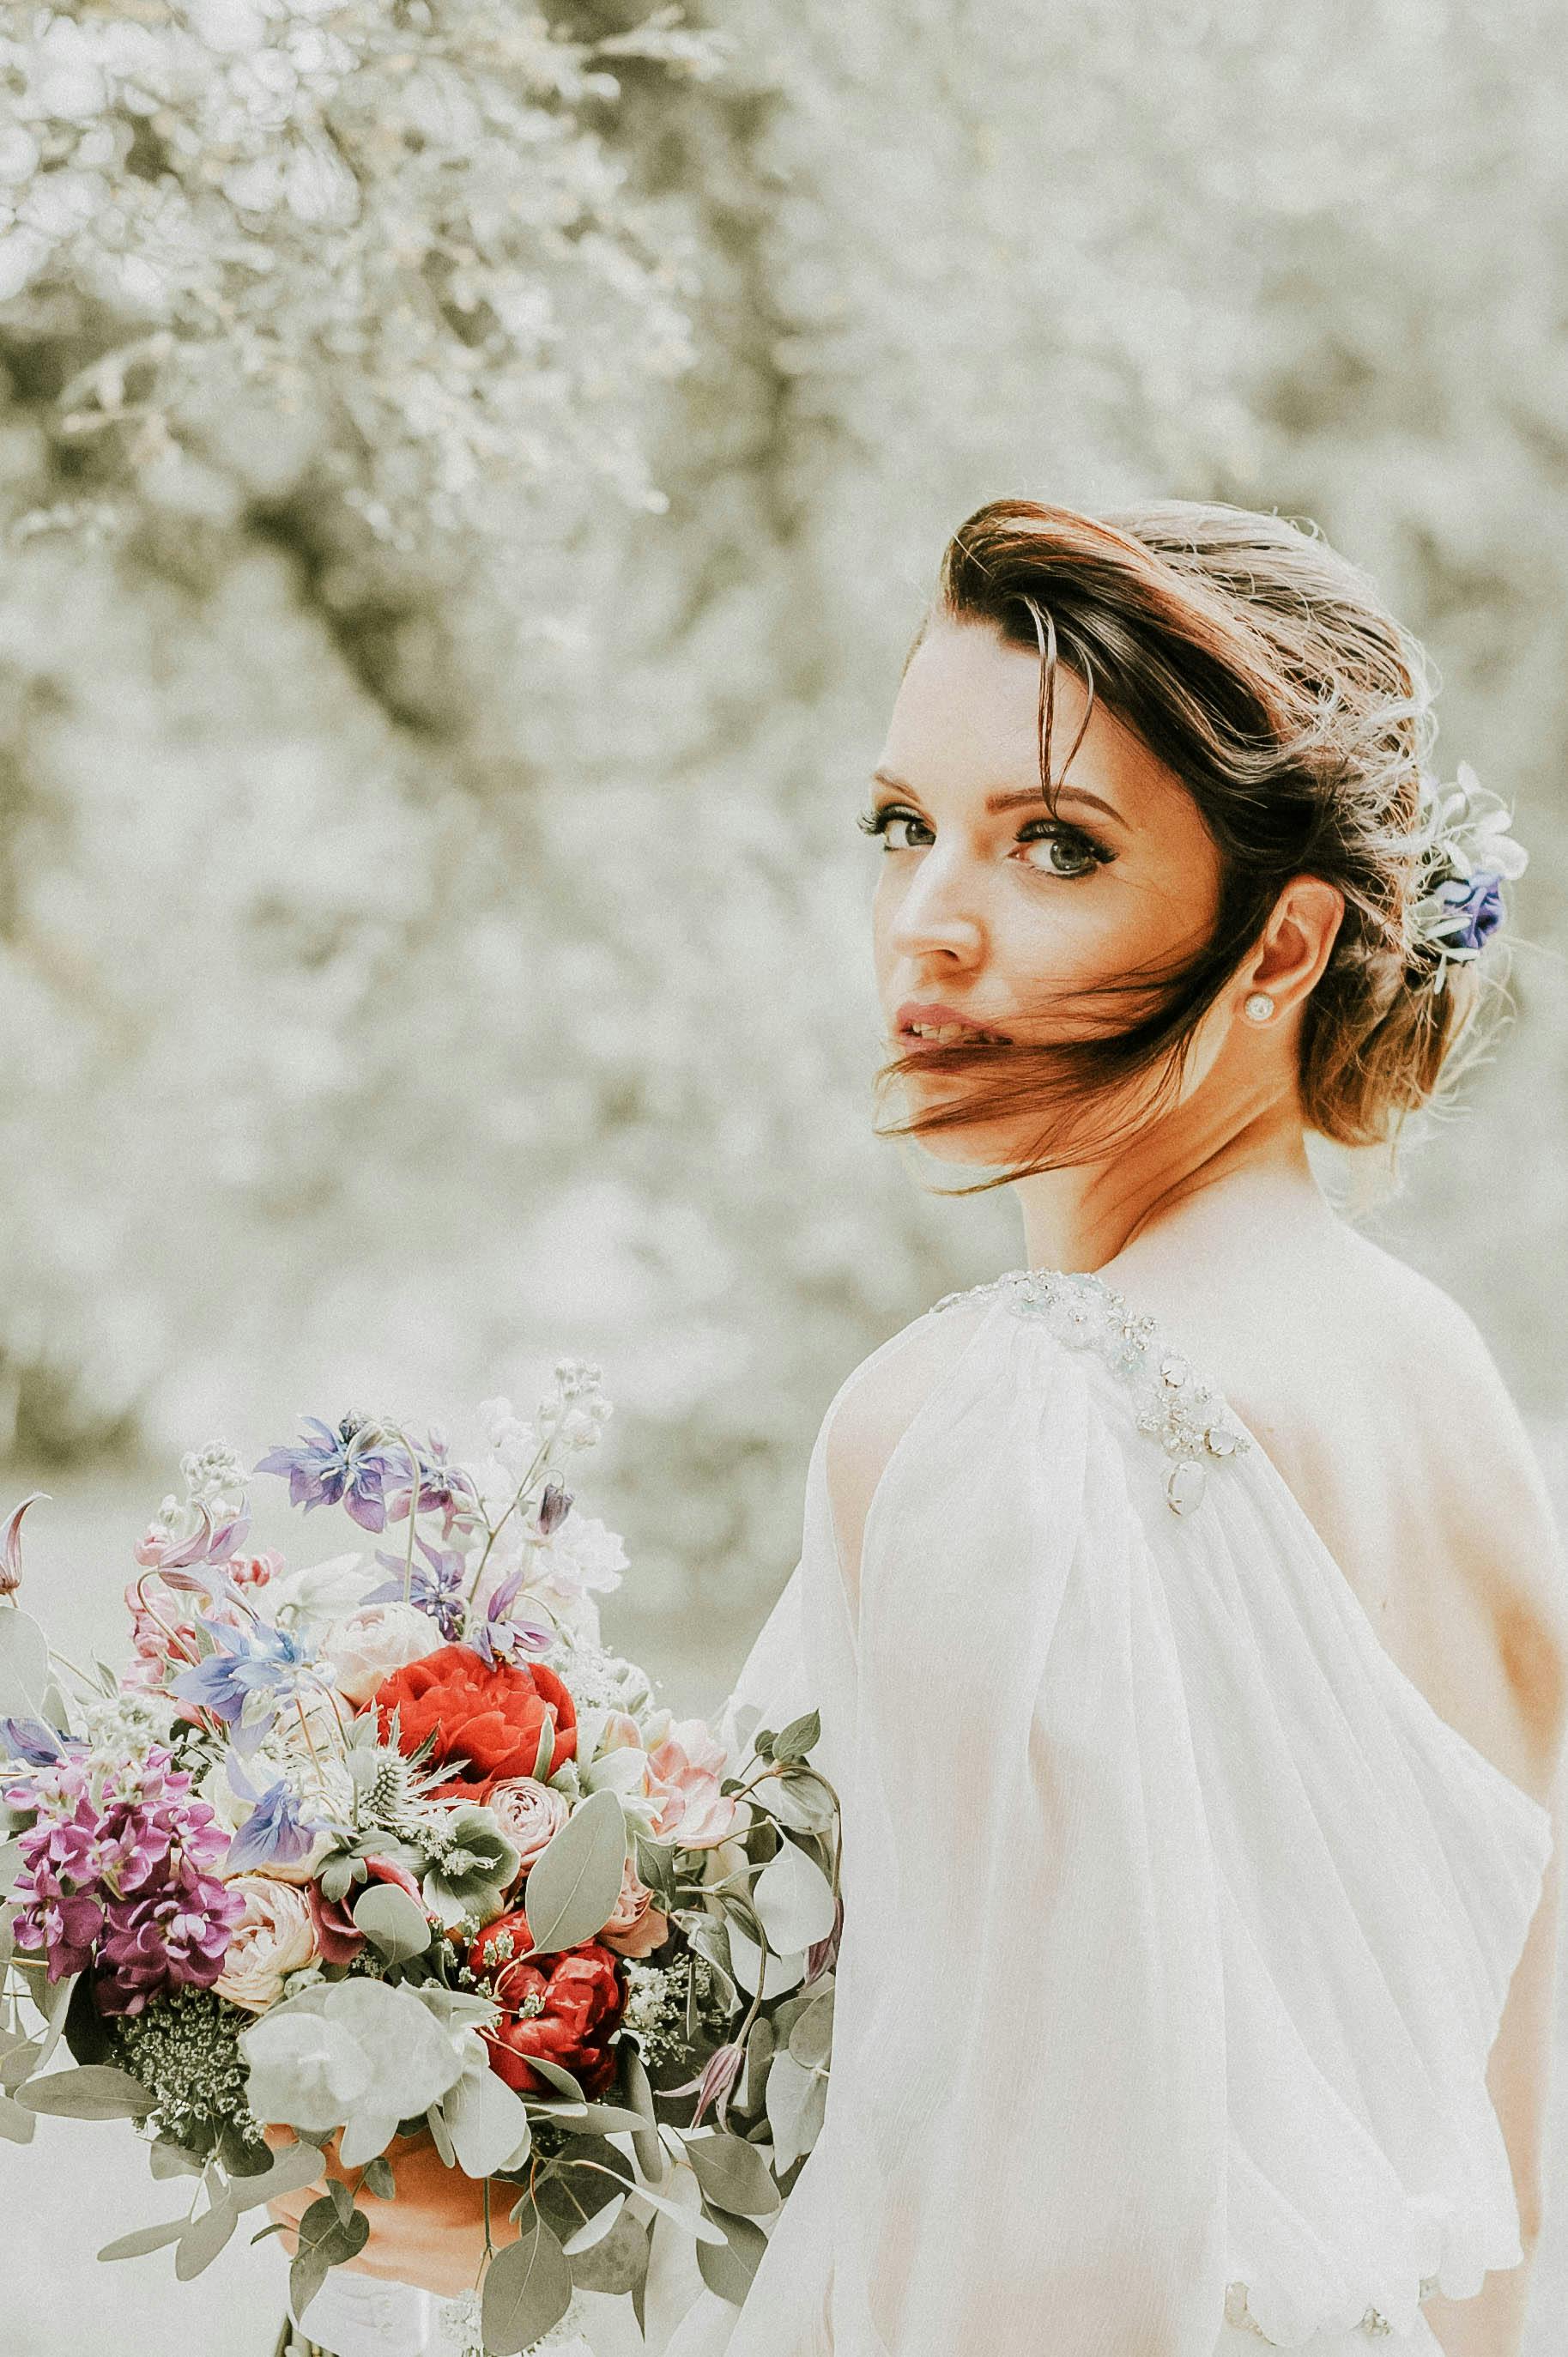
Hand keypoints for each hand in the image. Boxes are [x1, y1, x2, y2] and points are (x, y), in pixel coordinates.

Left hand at [263, 2124, 522, 2302]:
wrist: (497, 2244)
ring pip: (292, 2229)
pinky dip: (299, 2230)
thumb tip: (350, 2113)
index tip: (280, 2115)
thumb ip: (380, 2132)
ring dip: (282, 2199)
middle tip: (276, 2140)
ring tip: (285, 2175)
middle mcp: (356, 2225)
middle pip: (289, 2195)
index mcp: (370, 2188)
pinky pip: (313, 2253)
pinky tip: (302, 2214)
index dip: (287, 2131)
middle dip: (277, 2164)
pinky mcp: (365, 2268)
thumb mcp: (425, 2143)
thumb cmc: (473, 2194)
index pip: (309, 2154)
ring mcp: (357, 2252)